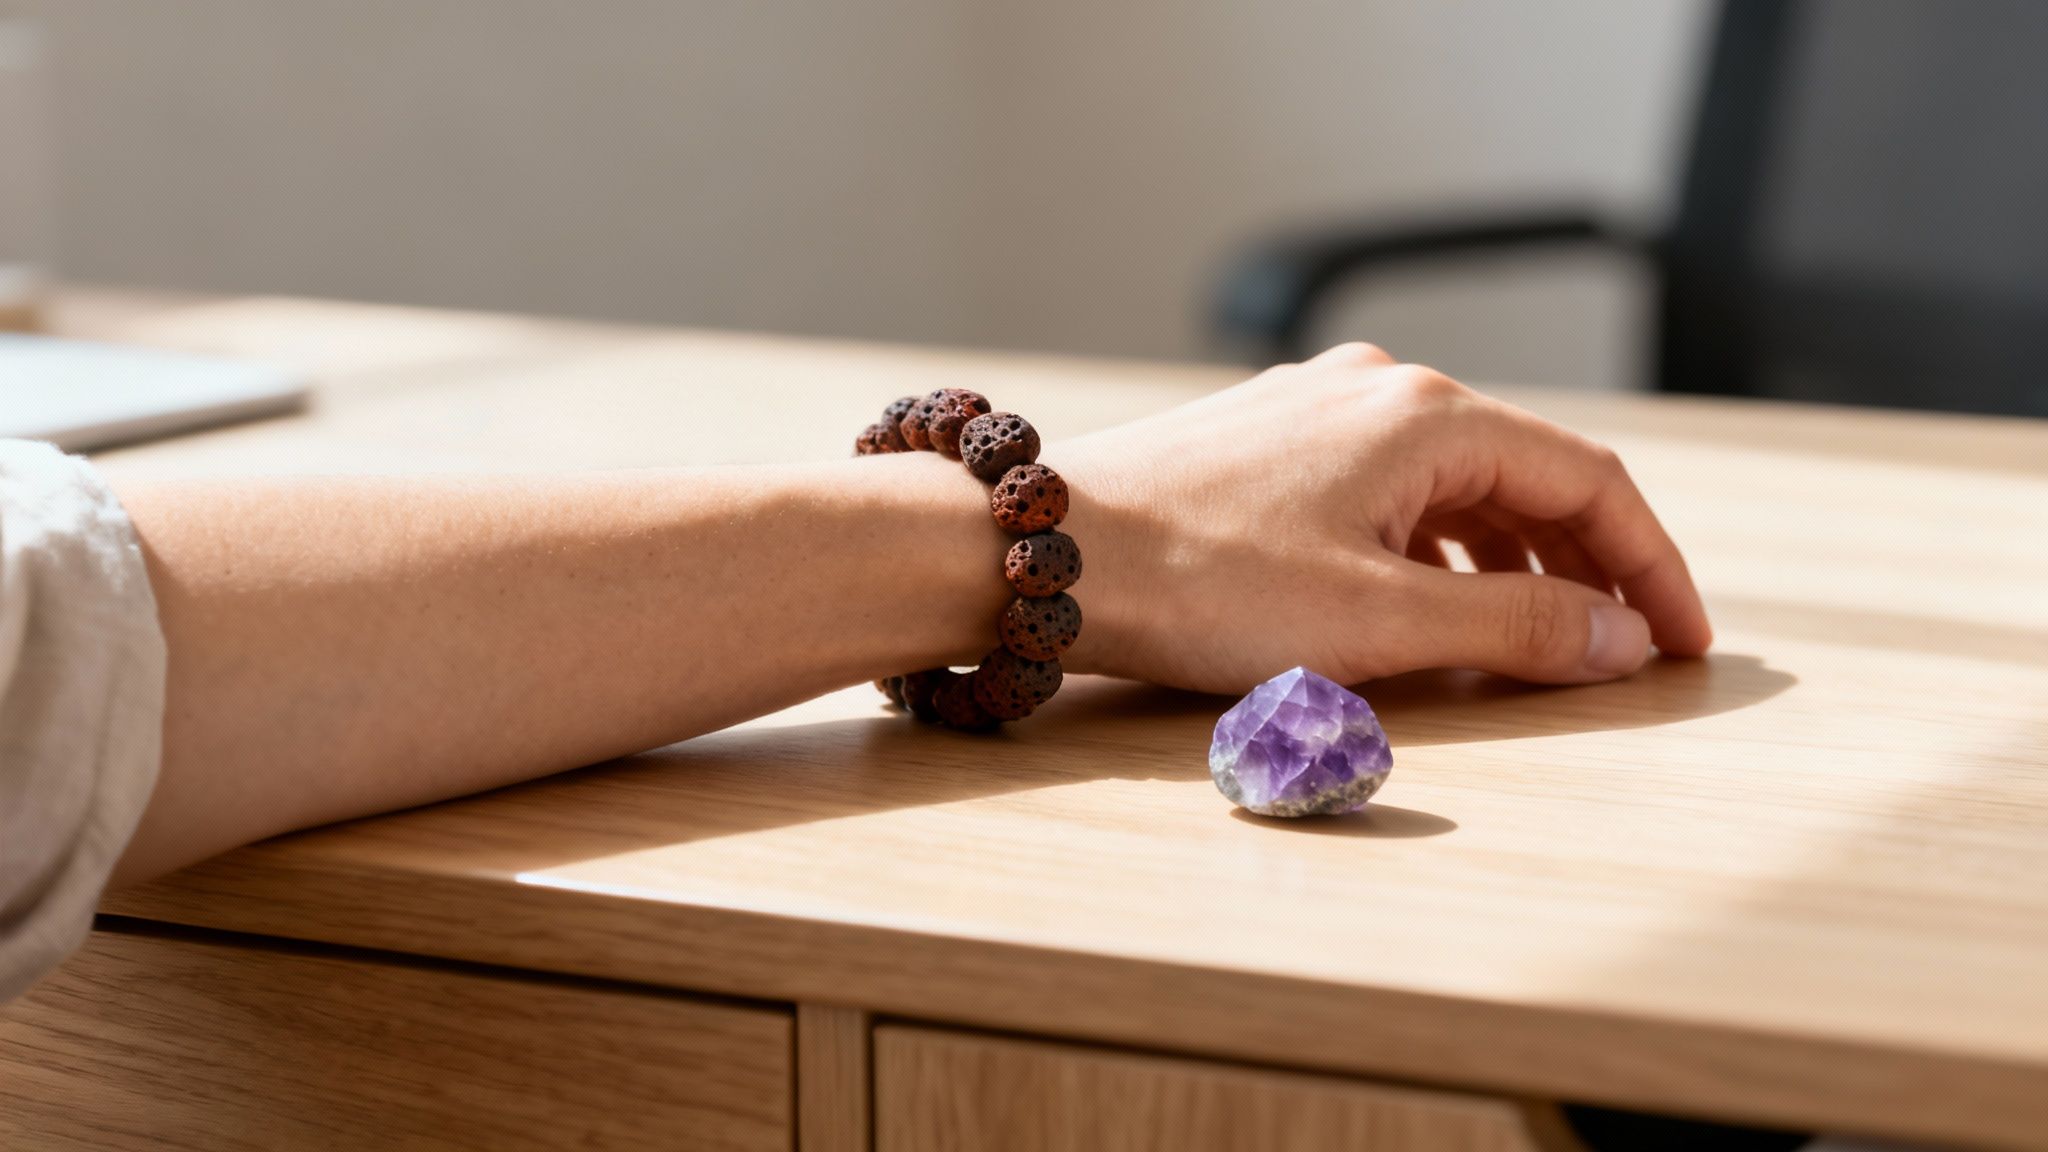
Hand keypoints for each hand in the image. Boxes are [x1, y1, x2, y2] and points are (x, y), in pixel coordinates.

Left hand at [1052, 343, 1712, 692]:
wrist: (1041, 553)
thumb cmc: (1199, 583)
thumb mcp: (1380, 623)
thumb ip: (1517, 629)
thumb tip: (1621, 639)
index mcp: (1427, 417)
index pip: (1590, 481)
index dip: (1653, 568)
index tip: (1686, 644)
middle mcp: (1379, 393)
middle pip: (1527, 479)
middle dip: (1586, 570)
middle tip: (1623, 652)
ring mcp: (1318, 415)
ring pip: (1456, 491)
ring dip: (1508, 566)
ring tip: (1533, 645)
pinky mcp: (1269, 449)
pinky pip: (1389, 498)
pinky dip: (1433, 556)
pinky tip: (1426, 612)